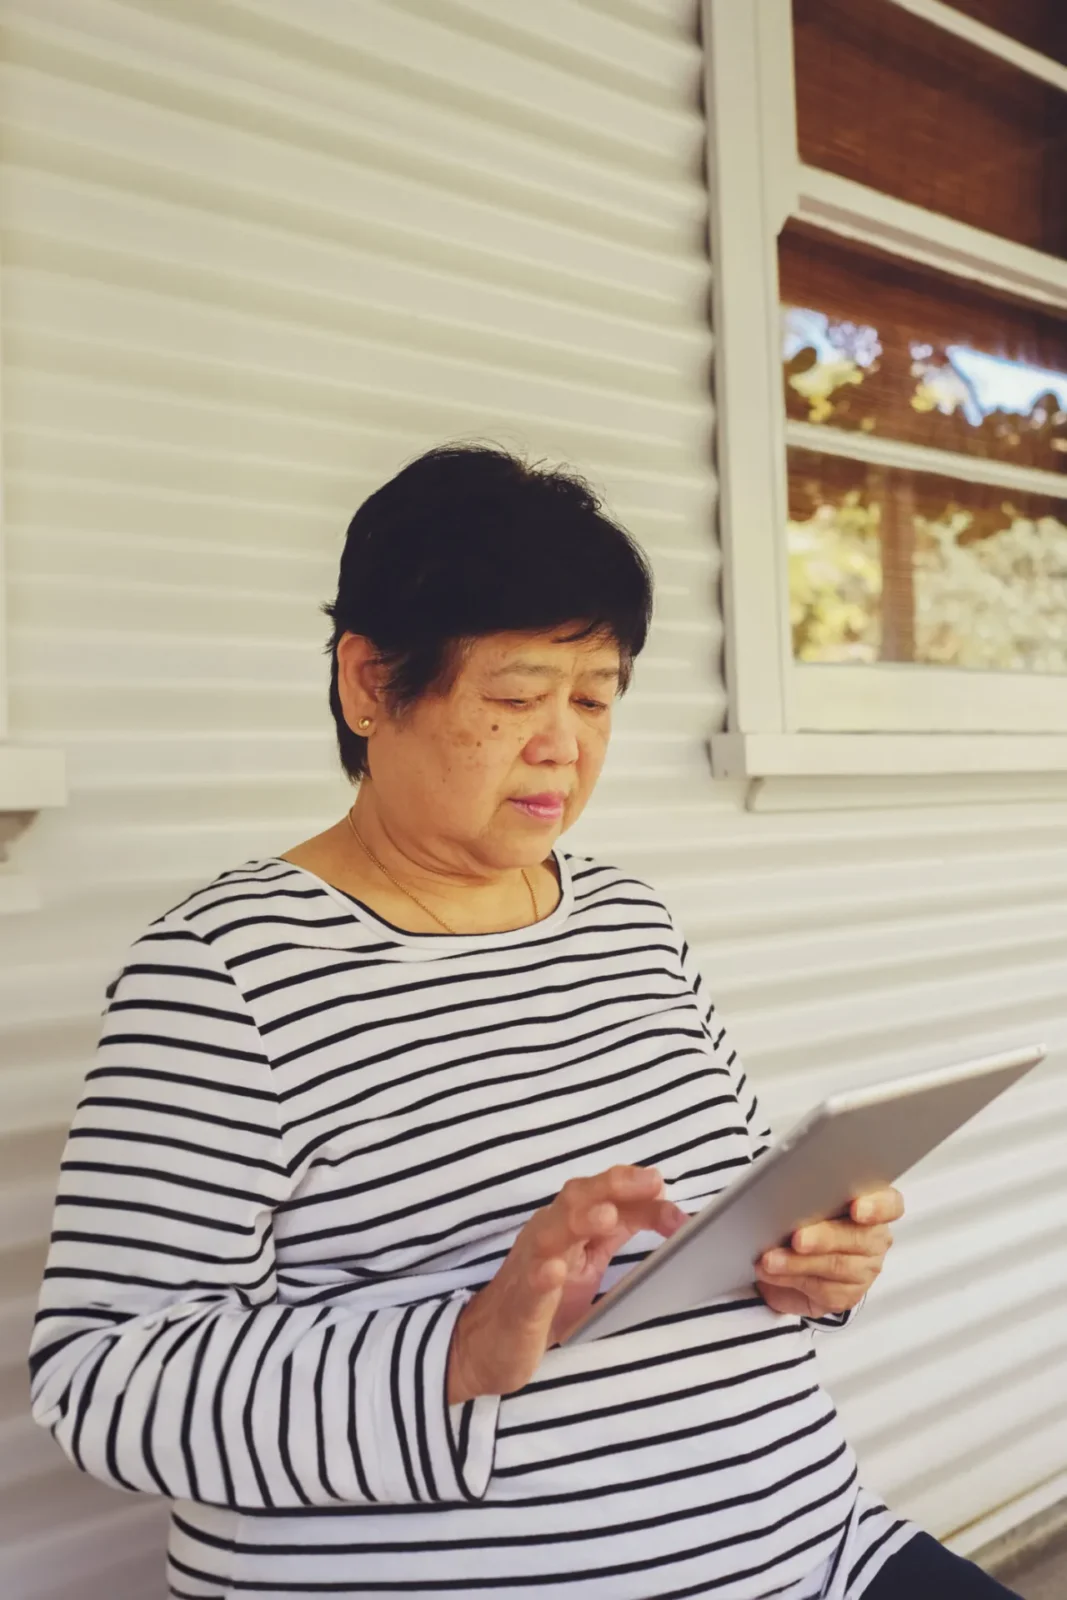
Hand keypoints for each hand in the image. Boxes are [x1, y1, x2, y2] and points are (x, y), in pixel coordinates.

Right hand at [446, 1166, 687, 1403]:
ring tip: (607, 1216)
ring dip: (579, 1221)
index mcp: (566, 1224)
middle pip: (577, 1198)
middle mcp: (547, 1236)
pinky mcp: (520, 1305)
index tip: (675, 1202)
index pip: (605, 1196)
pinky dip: (543, 1276)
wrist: (488, 1345)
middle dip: (613, 1187)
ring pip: (551, 1233)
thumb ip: (615, 1230)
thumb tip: (658, 1201)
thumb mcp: (586, 1259)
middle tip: (651, 1183)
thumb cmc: (544, 1299)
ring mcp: (531, 1268)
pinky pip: (530, 1287)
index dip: (640, 1195)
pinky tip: (556, 1272)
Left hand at [755, 1188, 903, 1318]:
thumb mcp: (807, 1199)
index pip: (890, 1204)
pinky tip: (774, 1272)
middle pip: (859, 1237)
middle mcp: (874, 1238)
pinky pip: (823, 1289)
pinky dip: (792, 1279)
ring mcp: (864, 1268)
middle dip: (824, 1238)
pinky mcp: (847, 1294)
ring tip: (771, 1259)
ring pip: (837, 1266)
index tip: (857, 1209)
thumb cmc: (803, 1219)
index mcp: (872, 1205)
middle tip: (797, 1239)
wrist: (793, 1259)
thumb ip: (808, 1194)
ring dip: (799, 1263)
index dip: (877, 1206)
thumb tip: (784, 1192)